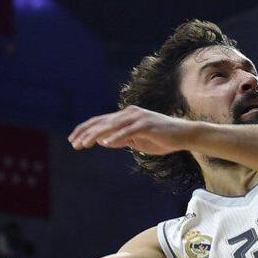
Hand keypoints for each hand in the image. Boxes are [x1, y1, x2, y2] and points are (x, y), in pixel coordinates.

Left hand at [68, 106, 196, 155]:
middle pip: (102, 122)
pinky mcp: (147, 125)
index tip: (73, 139)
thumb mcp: (137, 141)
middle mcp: (130, 113)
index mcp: (126, 116)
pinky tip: (106, 143)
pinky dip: (116, 136)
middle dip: (86, 133)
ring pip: (112, 126)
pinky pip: (128, 131)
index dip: (85, 130)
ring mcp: (138, 118)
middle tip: (73, 143)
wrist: (184, 135)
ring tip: (84, 144)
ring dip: (96, 135)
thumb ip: (121, 139)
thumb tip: (103, 141)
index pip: (100, 121)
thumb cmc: (161, 139)